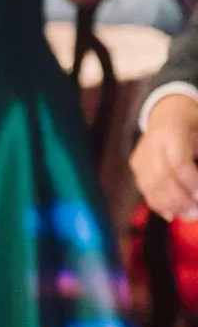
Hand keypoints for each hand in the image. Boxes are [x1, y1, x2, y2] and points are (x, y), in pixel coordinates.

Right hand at [134, 93, 197, 219]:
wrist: (168, 110)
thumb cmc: (192, 124)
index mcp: (172, 132)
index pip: (179, 162)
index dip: (191, 182)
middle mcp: (152, 143)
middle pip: (162, 178)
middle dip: (181, 200)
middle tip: (196, 212)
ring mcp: (141, 154)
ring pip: (150, 187)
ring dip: (170, 206)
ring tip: (187, 215)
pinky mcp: (136, 164)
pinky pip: (144, 189)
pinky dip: (158, 205)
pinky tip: (171, 214)